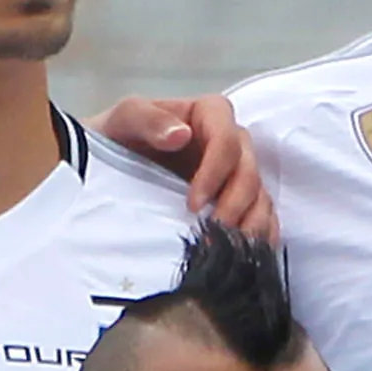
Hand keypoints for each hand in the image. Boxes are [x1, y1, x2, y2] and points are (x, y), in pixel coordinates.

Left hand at [97, 91, 275, 239]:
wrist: (109, 166)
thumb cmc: (119, 138)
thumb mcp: (124, 120)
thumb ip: (147, 119)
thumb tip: (181, 135)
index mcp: (210, 115)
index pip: (227, 140)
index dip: (215, 173)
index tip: (193, 204)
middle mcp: (231, 143)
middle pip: (248, 173)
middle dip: (234, 206)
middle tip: (211, 236)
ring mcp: (236, 175)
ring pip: (260, 198)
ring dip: (250, 227)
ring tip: (228, 252)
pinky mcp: (238, 201)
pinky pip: (262, 218)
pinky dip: (260, 236)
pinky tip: (246, 255)